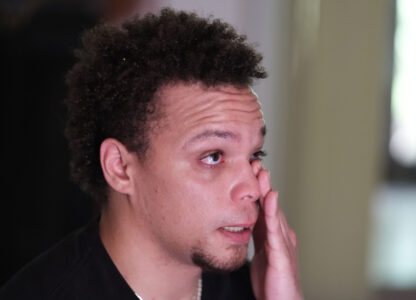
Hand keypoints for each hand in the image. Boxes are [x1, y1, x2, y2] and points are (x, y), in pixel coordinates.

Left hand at [250, 160, 302, 299]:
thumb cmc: (273, 281)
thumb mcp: (261, 253)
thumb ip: (257, 235)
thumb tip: (247, 219)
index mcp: (273, 235)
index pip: (265, 207)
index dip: (257, 189)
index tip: (248, 170)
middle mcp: (281, 235)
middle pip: (270, 205)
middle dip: (262, 184)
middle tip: (254, 163)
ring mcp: (284, 244)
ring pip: (274, 213)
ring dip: (268, 192)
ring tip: (261, 174)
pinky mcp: (282, 256)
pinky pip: (276, 232)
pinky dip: (273, 214)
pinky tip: (270, 200)